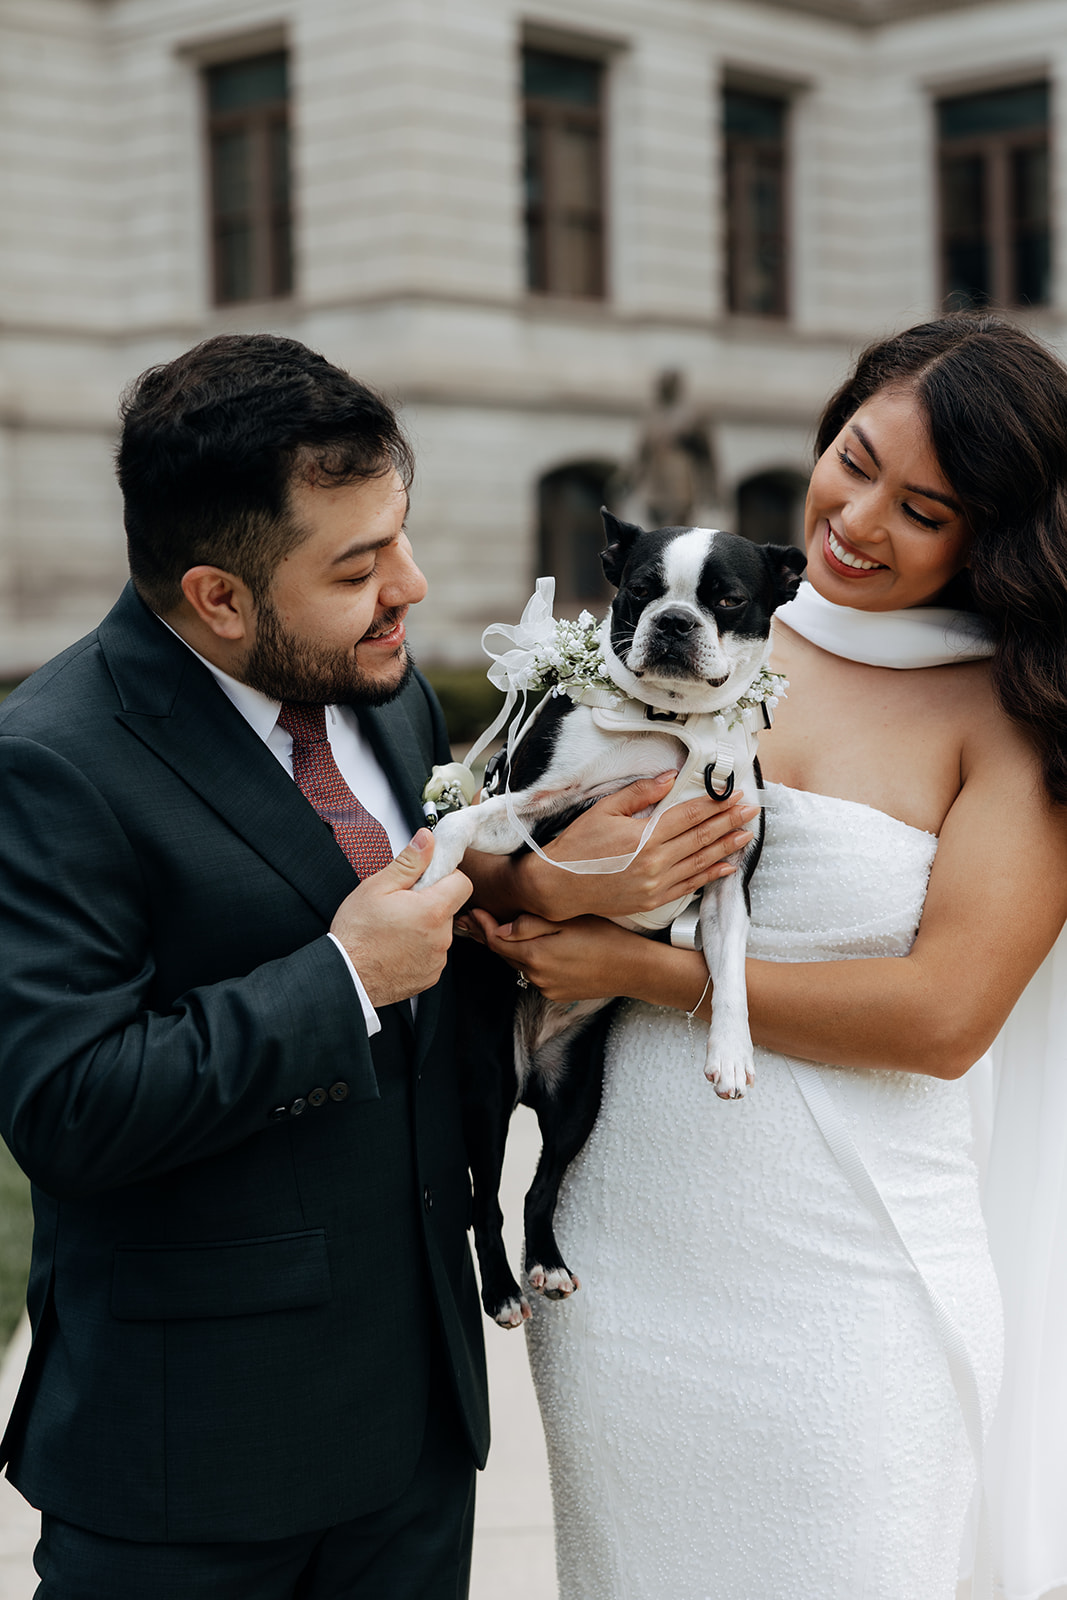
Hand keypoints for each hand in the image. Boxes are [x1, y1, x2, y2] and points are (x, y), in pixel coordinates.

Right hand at [331, 829, 471, 1007]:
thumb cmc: (357, 934)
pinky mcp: (430, 975)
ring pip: (440, 931)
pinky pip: (433, 953)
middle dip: (430, 901)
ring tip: (395, 928)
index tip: (427, 879)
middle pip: (449, 907)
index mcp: (432, 910)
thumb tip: (427, 839)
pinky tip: (396, 947)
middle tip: (401, 905)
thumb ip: (409, 862)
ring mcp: (437, 959)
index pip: (463, 883)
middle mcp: (441, 937)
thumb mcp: (377, 887)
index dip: (446, 876)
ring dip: (424, 926)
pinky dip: (419, 948)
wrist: (346, 976)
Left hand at [463, 907, 643, 1005]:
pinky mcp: (556, 995)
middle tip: (476, 918)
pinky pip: (534, 975)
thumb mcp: (567, 921)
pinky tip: (534, 947)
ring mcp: (546, 988)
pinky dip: (529, 961)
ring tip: (501, 929)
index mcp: (535, 955)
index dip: (482, 925)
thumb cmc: (605, 937)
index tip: (472, 911)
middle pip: (504, 953)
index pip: (496, 940)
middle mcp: (536, 976)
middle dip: (491, 935)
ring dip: (511, 948)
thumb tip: (500, 928)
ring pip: (519, 964)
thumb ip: (530, 925)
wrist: (634, 969)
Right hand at [517, 772, 758, 921]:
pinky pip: (689, 886)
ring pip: (700, 862)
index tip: (734, 795)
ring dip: (726, 847)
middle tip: (751, 810)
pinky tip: (726, 867)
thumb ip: (640, 793)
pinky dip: (710, 876)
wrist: (559, 886)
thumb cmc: (578, 846)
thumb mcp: (604, 810)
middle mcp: (655, 862)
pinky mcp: (653, 900)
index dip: (715, 805)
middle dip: (729, 822)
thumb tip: (670, 778)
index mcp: (645, 836)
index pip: (690, 816)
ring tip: (746, 835)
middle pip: (701, 837)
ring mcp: (656, 884)